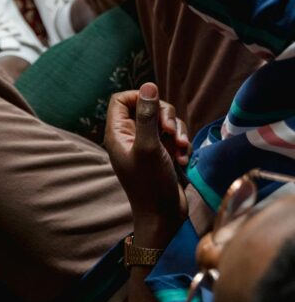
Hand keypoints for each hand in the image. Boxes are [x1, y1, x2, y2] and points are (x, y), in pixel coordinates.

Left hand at [104, 83, 187, 239]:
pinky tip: (183, 160)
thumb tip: (148, 85)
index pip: (121, 99)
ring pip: (165, 122)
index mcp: (117, 134)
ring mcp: (148, 145)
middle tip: (171, 133)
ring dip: (178, 133)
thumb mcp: (149, 147)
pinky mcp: (164, 153)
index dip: (139, 97)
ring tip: (180, 150)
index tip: (155, 105)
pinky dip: (182, 145)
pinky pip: (175, 136)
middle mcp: (130, 137)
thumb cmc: (151, 185)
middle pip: (148, 107)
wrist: (165, 216)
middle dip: (165, 117)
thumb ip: (147, 116)